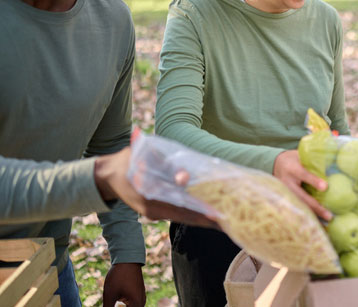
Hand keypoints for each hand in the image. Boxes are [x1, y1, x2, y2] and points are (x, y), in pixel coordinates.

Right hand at [94, 147, 218, 227]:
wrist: (108, 175)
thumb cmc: (128, 160)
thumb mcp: (143, 156)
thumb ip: (163, 165)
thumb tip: (184, 177)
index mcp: (148, 197)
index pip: (180, 206)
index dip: (200, 210)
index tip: (216, 213)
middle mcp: (152, 210)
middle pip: (185, 216)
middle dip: (207, 218)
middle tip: (228, 221)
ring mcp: (154, 213)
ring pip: (183, 217)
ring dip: (203, 219)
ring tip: (225, 221)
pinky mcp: (155, 213)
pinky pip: (178, 215)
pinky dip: (194, 215)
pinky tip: (209, 216)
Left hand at [102, 263, 144, 306]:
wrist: (128, 258)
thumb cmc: (119, 276)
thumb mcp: (109, 295)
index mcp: (137, 305)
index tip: (109, 305)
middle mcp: (141, 303)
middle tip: (109, 304)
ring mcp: (141, 298)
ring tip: (112, 303)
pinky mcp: (138, 294)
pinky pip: (132, 305)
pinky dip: (124, 306)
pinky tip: (116, 303)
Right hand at [273, 150, 331, 220]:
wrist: (276, 164)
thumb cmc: (295, 159)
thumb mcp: (301, 155)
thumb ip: (314, 160)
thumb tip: (336, 159)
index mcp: (292, 168)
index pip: (304, 174)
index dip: (314, 181)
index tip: (325, 187)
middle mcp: (287, 182)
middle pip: (301, 196)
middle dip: (315, 207)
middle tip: (329, 215)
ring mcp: (285, 192)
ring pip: (299, 205)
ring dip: (313, 215)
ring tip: (326, 223)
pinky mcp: (286, 199)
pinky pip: (297, 209)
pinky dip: (308, 217)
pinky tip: (319, 224)